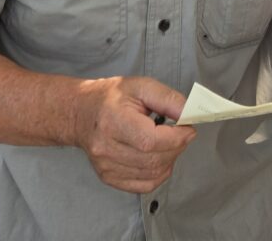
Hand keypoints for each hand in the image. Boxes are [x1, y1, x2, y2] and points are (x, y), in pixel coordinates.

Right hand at [72, 76, 196, 192]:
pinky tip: (161, 158)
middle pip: (153, 160)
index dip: (176, 137)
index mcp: (113, 121)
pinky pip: (143, 186)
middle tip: (183, 132)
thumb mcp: (142, 86)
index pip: (150, 140)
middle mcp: (106, 148)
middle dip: (177, 147)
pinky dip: (159, 174)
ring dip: (170, 159)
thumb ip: (168, 99)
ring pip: (151, 174)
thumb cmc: (112, 97)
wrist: (82, 113)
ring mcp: (106, 167)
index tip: (188, 127)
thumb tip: (189, 113)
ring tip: (171, 142)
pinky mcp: (108, 177)